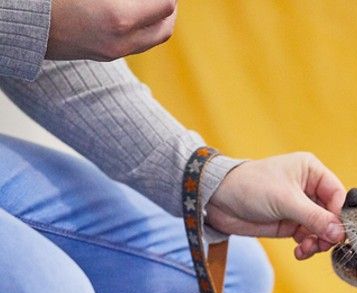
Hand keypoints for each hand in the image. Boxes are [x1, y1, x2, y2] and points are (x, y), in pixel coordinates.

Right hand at [46, 0, 177, 60]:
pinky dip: (145, 29)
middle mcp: (121, 42)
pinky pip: (138, 45)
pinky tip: (136, 11)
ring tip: (153, 1)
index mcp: (120, 18)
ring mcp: (114, 53)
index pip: (165, 5)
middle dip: (169, 6)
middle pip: (166, 27)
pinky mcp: (105, 56)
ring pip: (153, 39)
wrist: (21, 25)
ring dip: (160, 19)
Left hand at [206, 152, 346, 259]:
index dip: (340, 216)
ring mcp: (300, 207)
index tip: (339, 234)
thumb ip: (315, 218)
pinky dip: (307, 247)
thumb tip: (340, 234)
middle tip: (321, 245)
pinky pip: (308, 238)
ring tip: (307, 249)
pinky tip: (300, 251)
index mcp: (312, 171)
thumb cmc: (250, 187)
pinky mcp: (290, 223)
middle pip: (332, 215)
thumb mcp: (286, 201)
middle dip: (328, 232)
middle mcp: (309, 188)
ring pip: (321, 229)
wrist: (217, 200)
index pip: (338, 195)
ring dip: (317, 242)